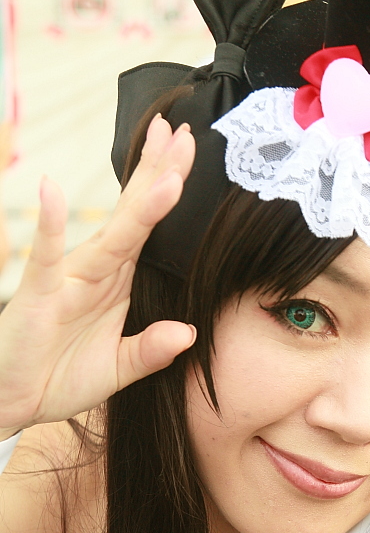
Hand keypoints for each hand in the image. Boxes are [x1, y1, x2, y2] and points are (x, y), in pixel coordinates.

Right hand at [0, 115, 196, 438]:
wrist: (14, 400)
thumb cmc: (62, 376)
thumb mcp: (117, 370)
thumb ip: (150, 352)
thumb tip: (188, 334)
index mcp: (119, 282)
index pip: (150, 230)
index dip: (168, 193)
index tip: (190, 154)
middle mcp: (98, 270)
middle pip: (135, 216)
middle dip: (159, 173)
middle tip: (181, 132)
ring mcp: (68, 278)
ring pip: (109, 231)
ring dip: (136, 199)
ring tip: (158, 158)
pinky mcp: (40, 292)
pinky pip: (45, 255)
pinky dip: (50, 224)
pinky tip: (52, 191)